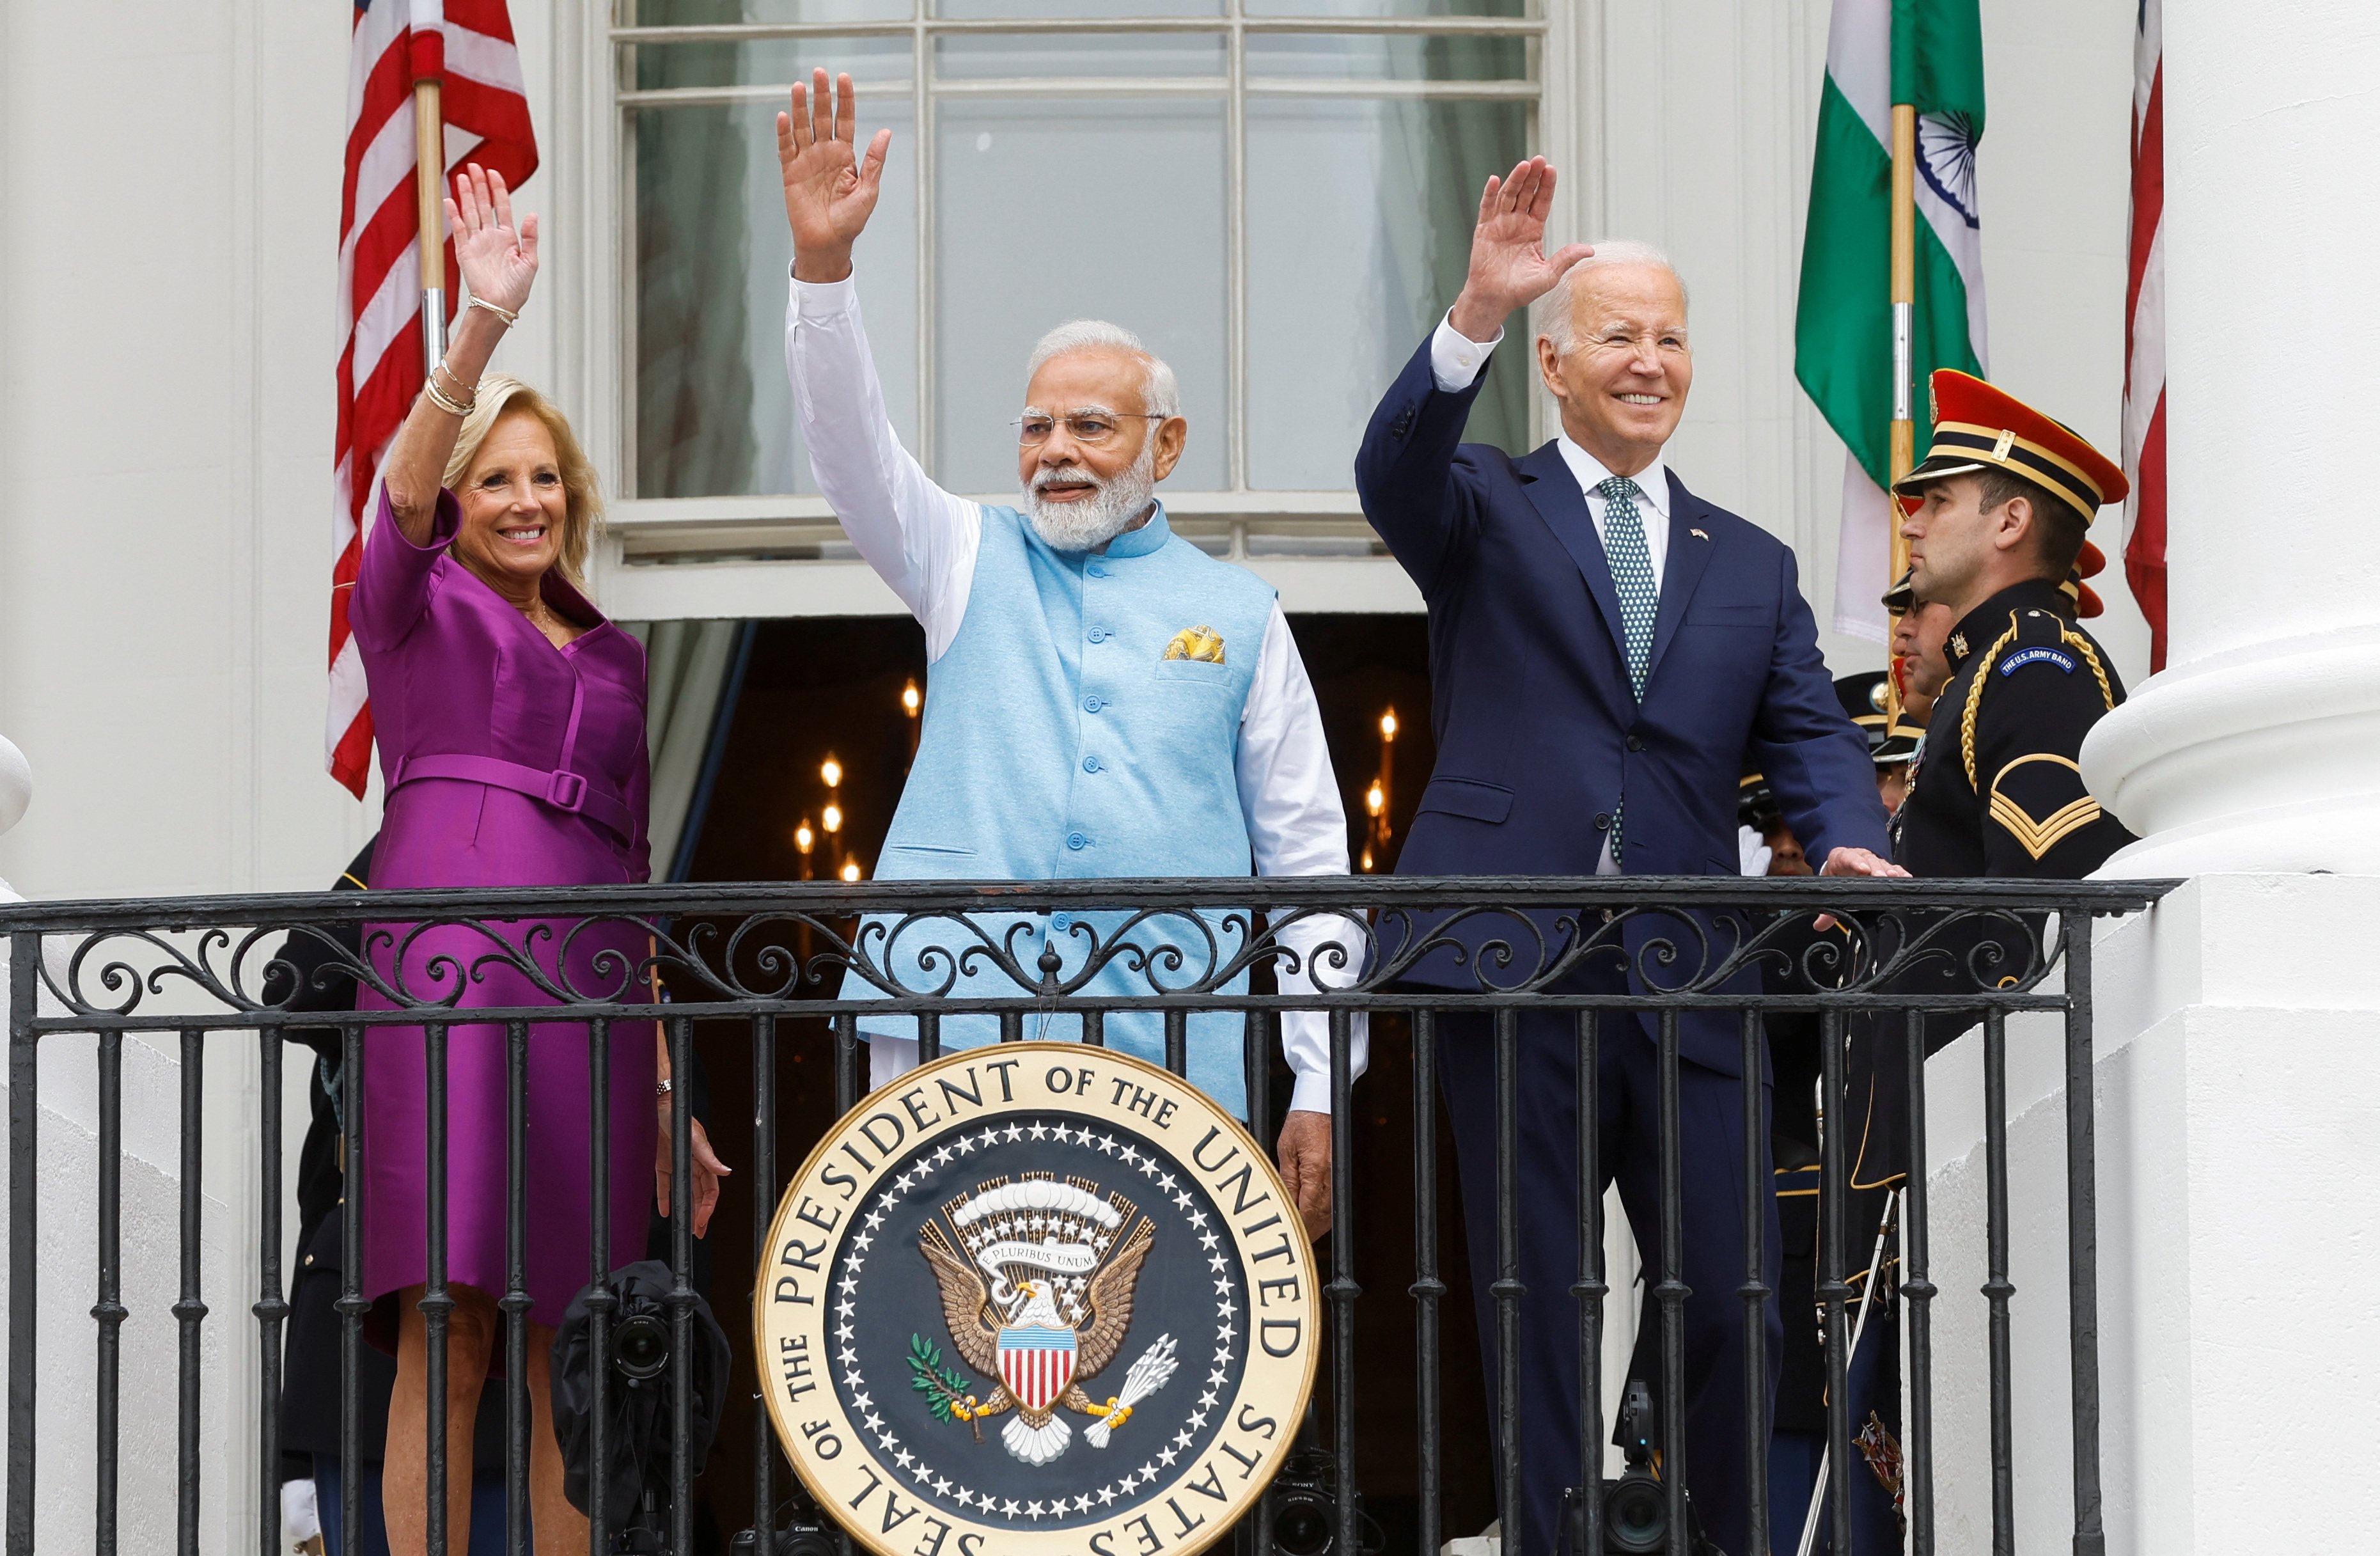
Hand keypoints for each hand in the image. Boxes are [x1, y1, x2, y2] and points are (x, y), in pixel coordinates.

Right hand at [445, 163, 537, 316]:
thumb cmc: (516, 289)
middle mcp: (491, 237)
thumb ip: (530, 237)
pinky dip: (453, 215)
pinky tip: (450, 200)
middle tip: (474, 167)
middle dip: (479, 186)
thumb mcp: (530, 261)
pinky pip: (458, 229)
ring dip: (466, 194)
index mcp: (508, 238)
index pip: (502, 207)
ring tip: (462, 176)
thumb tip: (532, 215)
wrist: (500, 305)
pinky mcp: (464, 251)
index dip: (498, 190)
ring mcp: (476, 242)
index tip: (494, 173)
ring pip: (470, 212)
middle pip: (484, 205)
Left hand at [656, 1109, 732, 1238]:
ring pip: (685, 1192)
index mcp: (704, 1159)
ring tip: (688, 1227)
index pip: (710, 1189)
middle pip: (700, 1194)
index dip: (708, 1206)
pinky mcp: (662, 1162)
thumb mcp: (694, 1139)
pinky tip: (665, 1212)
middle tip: (698, 1232)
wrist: (658, 1105)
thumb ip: (709, 1157)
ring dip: (687, 1209)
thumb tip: (726, 1172)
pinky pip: (665, 1185)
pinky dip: (665, 1199)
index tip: (702, 1220)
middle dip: (701, 1214)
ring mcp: (678, 1164)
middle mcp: (693, 1164)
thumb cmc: (678, 1117)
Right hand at [778, 69, 891, 282]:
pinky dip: (784, 133)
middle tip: (818, 73)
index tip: (844, 78)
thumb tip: (886, 132)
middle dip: (821, 95)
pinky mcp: (790, 172)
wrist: (828, 243)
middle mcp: (825, 153)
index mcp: (845, 155)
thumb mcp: (868, 191)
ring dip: (799, 107)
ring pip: (802, 127)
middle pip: (822, 117)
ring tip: (798, 87)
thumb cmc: (850, 221)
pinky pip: (786, 148)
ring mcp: (806, 161)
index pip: (845, 120)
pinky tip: (783, 116)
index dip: (845, 99)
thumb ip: (874, 161)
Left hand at [1276, 1111, 1333, 1239]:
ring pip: (1329, 1210)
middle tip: (1294, 1239)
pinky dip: (1325, 1214)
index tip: (1289, 1232)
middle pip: (1320, 1213)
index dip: (1297, 1223)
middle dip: (1307, 1229)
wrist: (1321, 1105)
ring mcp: (1336, 1174)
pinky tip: (1316, 1220)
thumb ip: (1287, 1178)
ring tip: (1303, 1235)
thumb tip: (1286, 1201)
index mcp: (1315, 1168)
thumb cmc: (1301, 1122)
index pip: (1306, 1207)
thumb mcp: (1285, 1149)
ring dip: (1317, 1225)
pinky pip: (1334, 1201)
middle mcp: (1330, 1174)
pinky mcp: (1338, 1172)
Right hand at [1446, 157, 1595, 342]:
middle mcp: (1516, 224)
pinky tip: (1494, 180)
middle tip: (1539, 159)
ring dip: (1515, 180)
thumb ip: (1566, 259)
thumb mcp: (1549, 275)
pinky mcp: (1483, 231)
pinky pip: (1486, 209)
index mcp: (1533, 230)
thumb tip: (1590, 250)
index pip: (1541, 202)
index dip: (1546, 186)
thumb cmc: (1521, 290)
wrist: (1494, 300)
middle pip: (1526, 194)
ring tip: (1524, 165)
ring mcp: (1499, 225)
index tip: (1552, 169)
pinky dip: (1489, 194)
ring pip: (1508, 196)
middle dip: (1533, 177)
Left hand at [1815, 846, 1908, 931]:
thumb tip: (1819, 924)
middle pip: (1867, 860)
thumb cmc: (1838, 874)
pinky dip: (1900, 872)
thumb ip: (1826, 909)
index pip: (1847, 857)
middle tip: (1880, 876)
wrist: (1842, 864)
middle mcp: (1858, 857)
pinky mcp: (1884, 866)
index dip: (1854, 862)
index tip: (1862, 869)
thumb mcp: (1830, 887)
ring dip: (1888, 870)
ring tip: (1893, 876)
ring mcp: (1872, 861)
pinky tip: (1905, 877)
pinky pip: (1893, 867)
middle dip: (1875, 868)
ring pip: (1880, 863)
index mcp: (1841, 859)